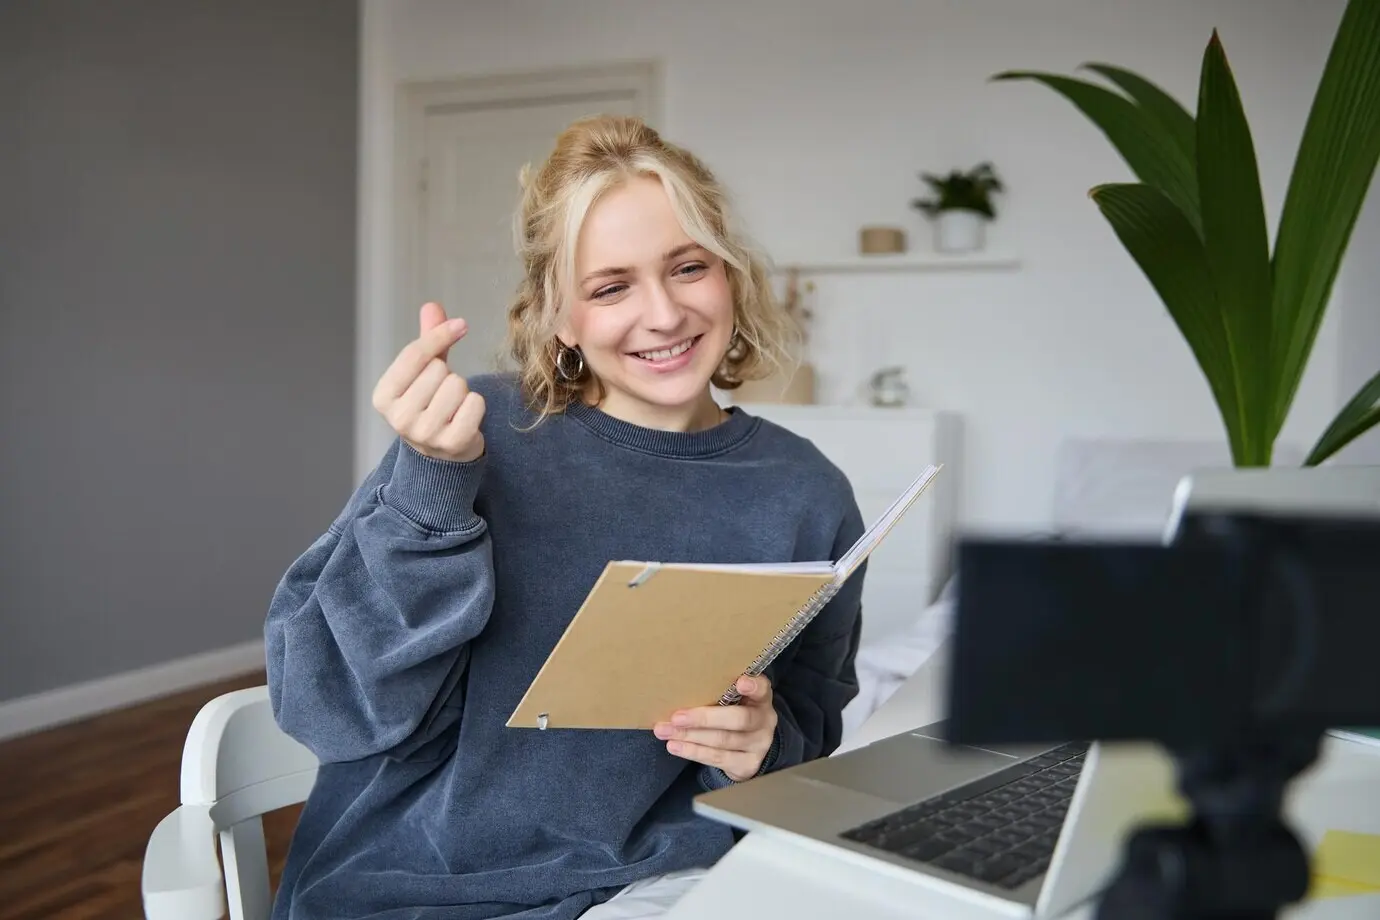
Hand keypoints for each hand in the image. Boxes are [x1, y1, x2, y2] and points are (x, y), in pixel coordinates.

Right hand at [371, 302, 485, 462]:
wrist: (440, 458)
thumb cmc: (430, 406)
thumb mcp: (423, 374)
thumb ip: (427, 341)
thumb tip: (432, 306)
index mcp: (383, 397)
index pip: (414, 354)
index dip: (440, 334)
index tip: (460, 324)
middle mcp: (399, 418)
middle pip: (439, 369)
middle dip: (448, 376)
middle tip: (442, 396)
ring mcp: (425, 434)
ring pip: (458, 385)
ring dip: (463, 392)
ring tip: (453, 408)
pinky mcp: (452, 443)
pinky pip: (475, 404)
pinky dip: (476, 406)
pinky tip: (465, 419)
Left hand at [654, 675, 777, 781]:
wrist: (748, 748)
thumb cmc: (733, 713)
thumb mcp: (733, 700)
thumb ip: (719, 692)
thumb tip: (679, 686)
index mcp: (761, 698)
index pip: (762, 689)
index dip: (753, 686)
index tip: (741, 682)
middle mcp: (765, 721)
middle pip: (738, 719)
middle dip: (704, 718)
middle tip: (677, 717)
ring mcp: (758, 746)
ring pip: (723, 740)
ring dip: (690, 736)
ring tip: (665, 731)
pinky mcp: (747, 765)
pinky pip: (717, 758)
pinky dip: (693, 752)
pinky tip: (675, 746)